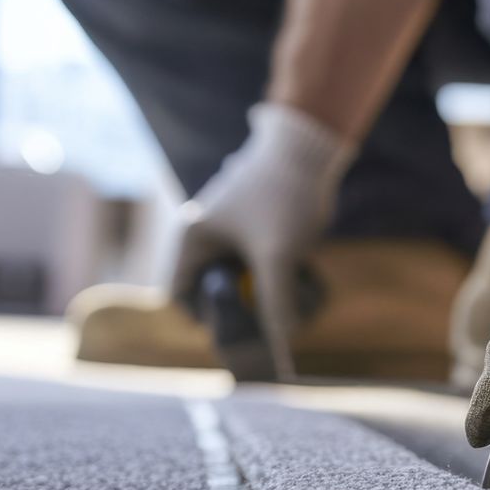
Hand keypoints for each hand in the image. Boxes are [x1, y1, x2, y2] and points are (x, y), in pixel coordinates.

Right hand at [171, 103, 354, 378]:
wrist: (310, 148)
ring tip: (302, 287)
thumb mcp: (279, 256)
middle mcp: (206, 238)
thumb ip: (275, 302)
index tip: (240, 330)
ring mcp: (231, 236)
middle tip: (281, 317)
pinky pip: (264, 270)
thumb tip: (280, 342)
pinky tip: (309, 274)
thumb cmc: (284, 196)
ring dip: (273, 295)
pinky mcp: (257, 234)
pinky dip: (284, 278)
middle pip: (216, 294)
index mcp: (193, 239)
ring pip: (244, 284)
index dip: (207, 320)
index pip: (180, 295)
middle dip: (250, 310)